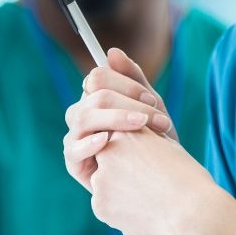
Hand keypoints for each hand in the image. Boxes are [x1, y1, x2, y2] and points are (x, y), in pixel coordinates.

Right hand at [64, 48, 175, 191]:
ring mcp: (76, 136)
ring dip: (115, 118)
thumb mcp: (150, 107)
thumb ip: (134, 79)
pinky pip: (73, 148)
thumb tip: (111, 52)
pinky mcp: (74, 162)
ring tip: (141, 126)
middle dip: (128, 104)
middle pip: (94, 96)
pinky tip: (107, 141)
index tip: (152, 100)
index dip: (125, 84)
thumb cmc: (155, 141)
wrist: (162, 183)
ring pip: (83, 116)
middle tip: (158, 120)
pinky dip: (90, 143)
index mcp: (97, 97)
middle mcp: (83, 113)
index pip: (98, 76)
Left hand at [90, 127, 212, 234]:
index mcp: (125, 132)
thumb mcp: (167, 145)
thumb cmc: (188, 177)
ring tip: (146, 197)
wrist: (195, 214)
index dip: (134, 152)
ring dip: (118, 189)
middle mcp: (107, 151)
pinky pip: (105, 205)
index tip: (150, 164)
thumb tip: (134, 135)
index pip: (119, 138)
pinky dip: (118, 209)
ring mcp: (100, 179)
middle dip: (120, 169)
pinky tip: (141, 211)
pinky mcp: (99, 205)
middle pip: (107, 159)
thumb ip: (144, 138)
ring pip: (104, 183)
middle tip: (146, 182)